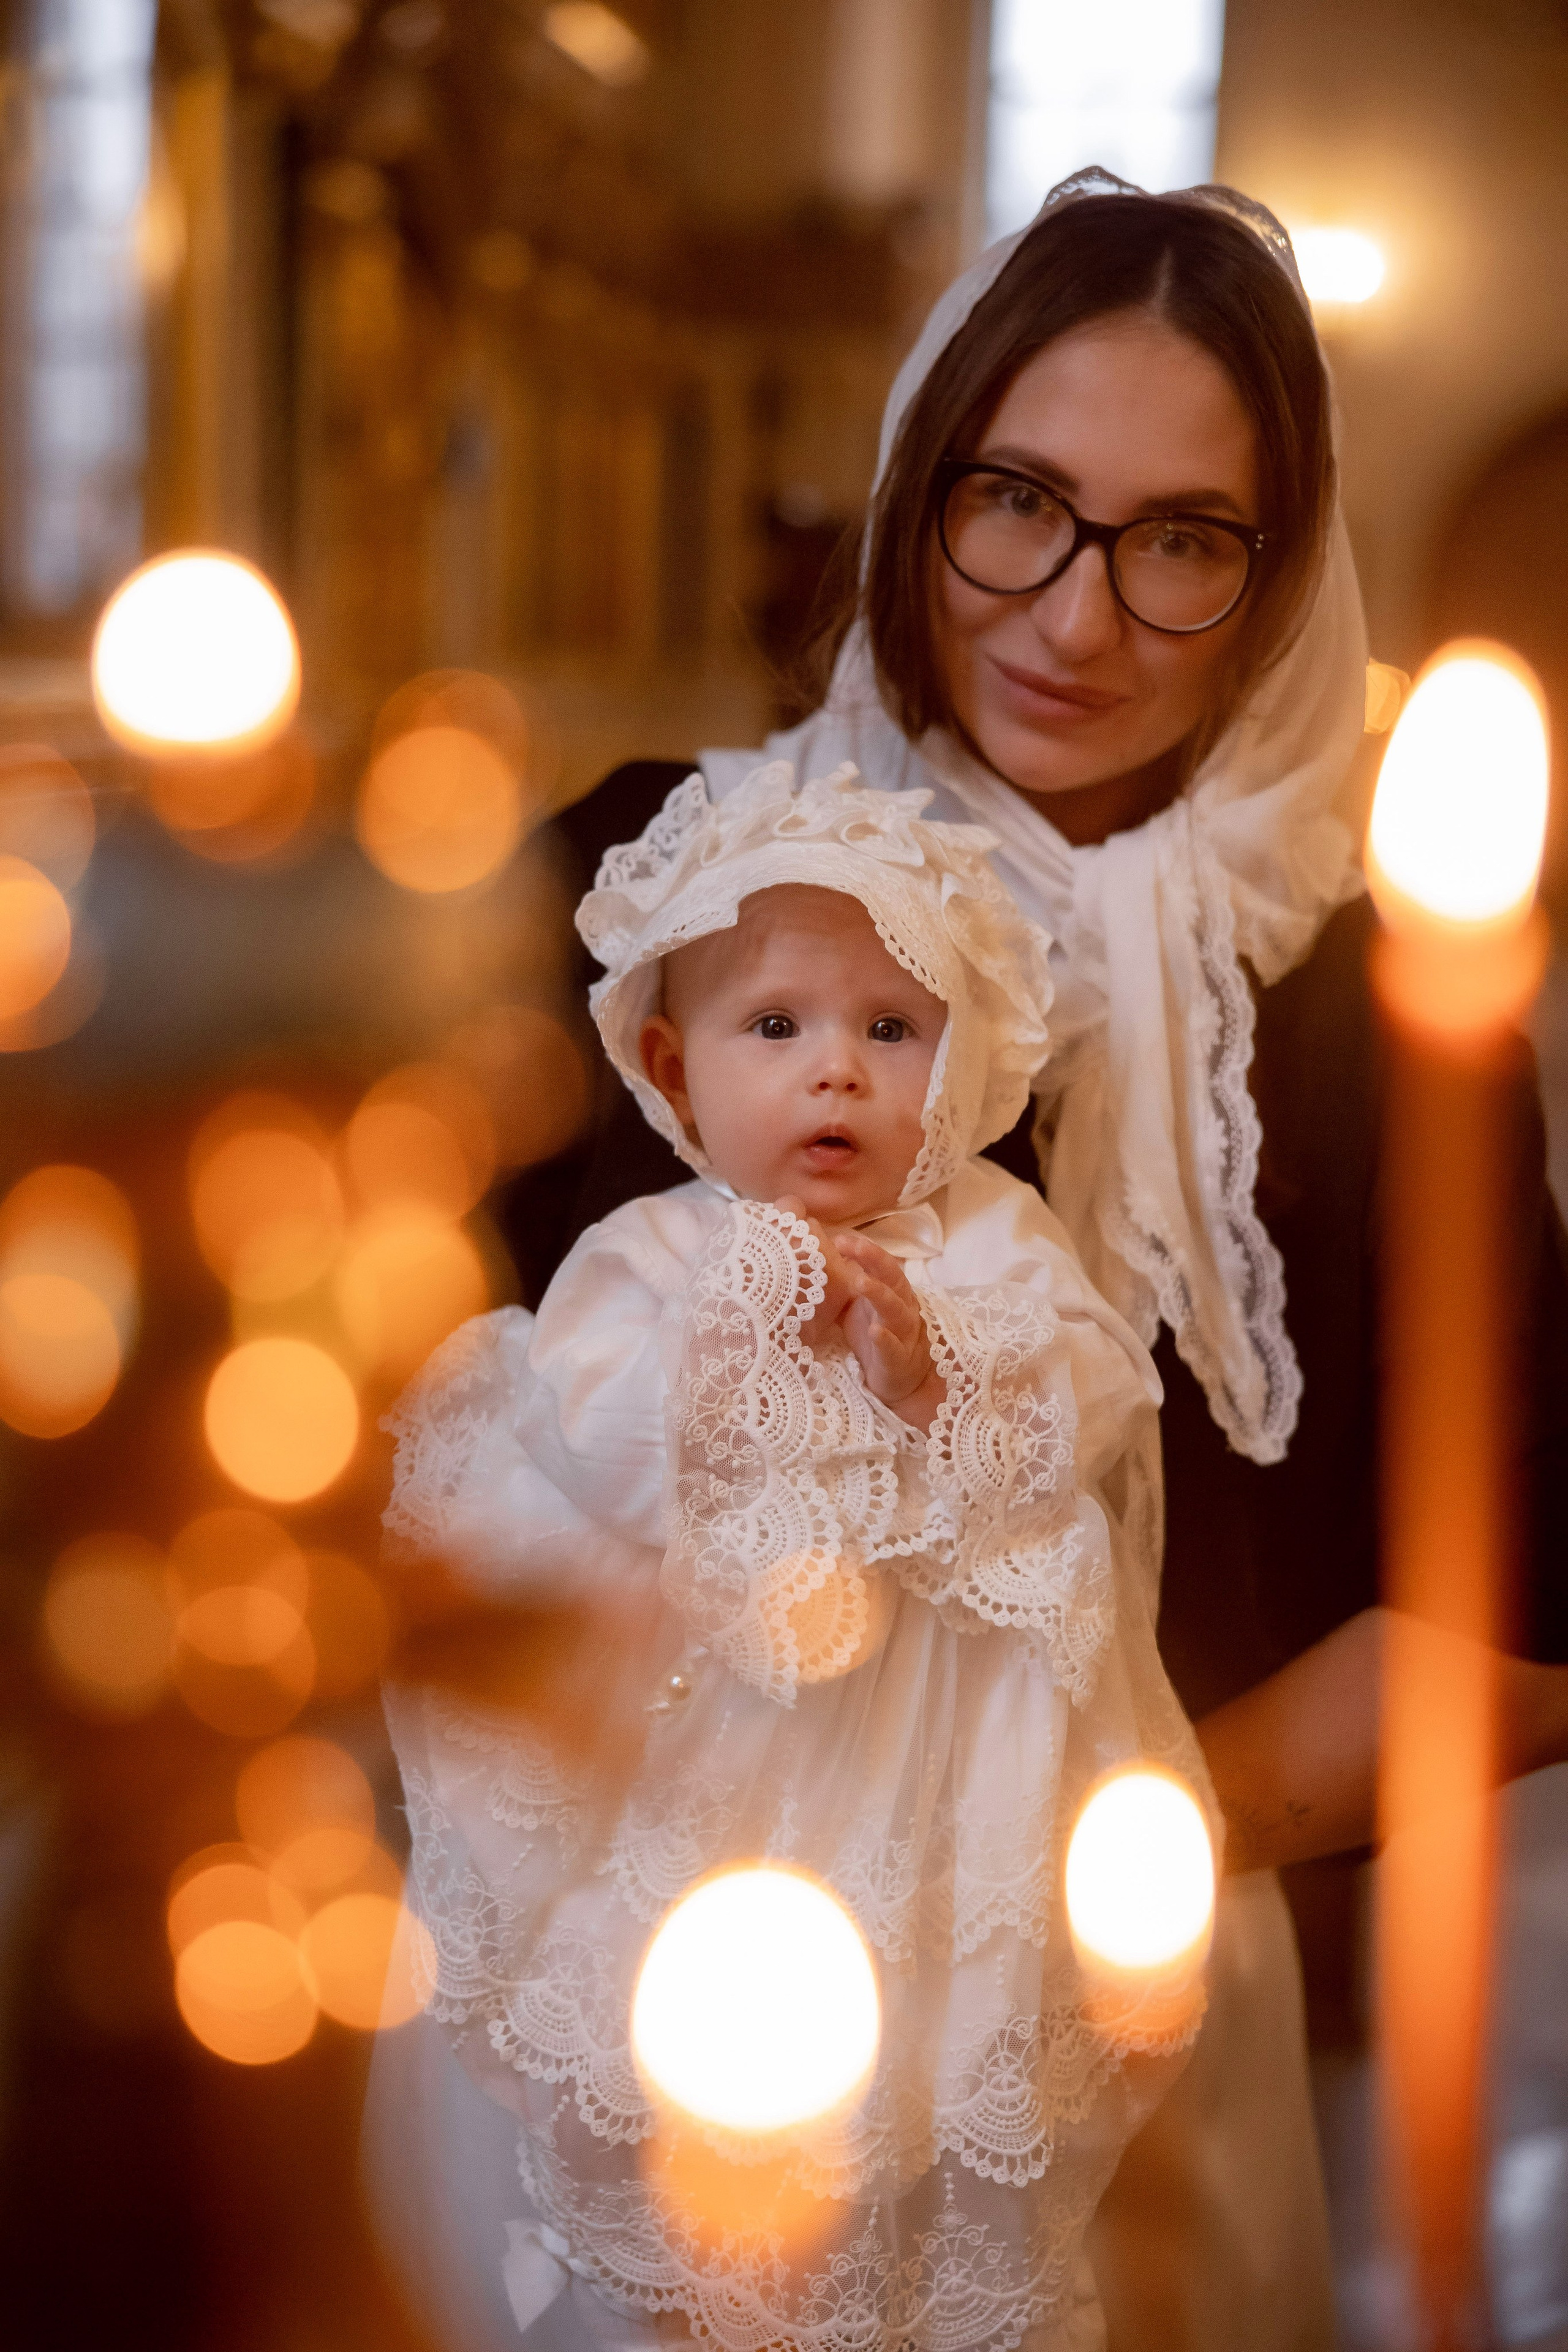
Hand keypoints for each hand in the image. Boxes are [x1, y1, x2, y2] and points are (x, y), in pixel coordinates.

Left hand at [776, 1198, 945, 1431]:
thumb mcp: (858, 1307)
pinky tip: (873, 1331)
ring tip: (860, 1281)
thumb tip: (818, 1260)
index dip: (863, 1250)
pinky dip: (884, 1339)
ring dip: (878, 1293)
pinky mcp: (897, 1359)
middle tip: (851, 1245)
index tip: (838, 1239)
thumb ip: (845, 1285)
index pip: (880, 1265)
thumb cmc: (876, 1336)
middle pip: (892, 1278)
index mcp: (892, 1292)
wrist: (902, 1380)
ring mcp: (902, 1333)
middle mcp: (902, 1307)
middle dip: (873, 1259)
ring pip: (894, 1309)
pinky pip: (892, 1347)